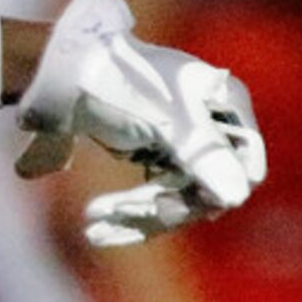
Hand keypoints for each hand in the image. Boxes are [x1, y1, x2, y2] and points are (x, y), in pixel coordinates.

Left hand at [14, 0, 267, 246]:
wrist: (58, 68)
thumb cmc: (117, 81)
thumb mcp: (164, 119)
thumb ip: (202, 155)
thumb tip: (237, 196)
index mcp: (227, 105)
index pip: (243, 170)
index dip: (208, 193)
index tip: (164, 204)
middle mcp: (212, 125)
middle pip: (206, 192)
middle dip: (158, 208)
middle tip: (106, 211)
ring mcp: (183, 141)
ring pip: (177, 201)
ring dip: (136, 216)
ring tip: (91, 222)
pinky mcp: (154, 155)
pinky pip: (153, 199)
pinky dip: (128, 217)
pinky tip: (95, 233)